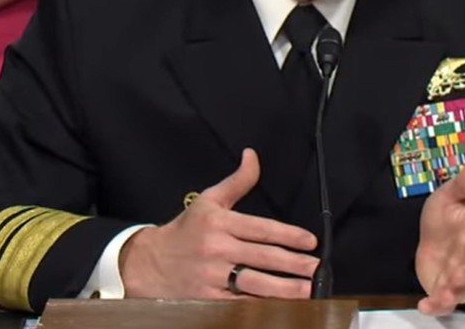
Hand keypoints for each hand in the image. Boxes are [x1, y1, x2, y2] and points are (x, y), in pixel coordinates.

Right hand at [118, 148, 318, 298]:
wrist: (148, 264)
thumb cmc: (185, 231)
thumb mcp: (208, 201)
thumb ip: (237, 181)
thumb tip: (252, 156)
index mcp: (219, 223)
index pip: (261, 229)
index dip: (288, 235)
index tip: (310, 242)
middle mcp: (216, 249)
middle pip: (262, 258)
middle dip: (293, 264)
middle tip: (315, 269)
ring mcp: (212, 277)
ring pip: (254, 284)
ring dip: (283, 289)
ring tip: (306, 291)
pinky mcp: (207, 299)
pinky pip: (239, 304)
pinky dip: (260, 306)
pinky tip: (280, 307)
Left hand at [415, 158, 464, 314]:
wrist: (434, 234)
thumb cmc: (446, 213)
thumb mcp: (449, 194)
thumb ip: (464, 182)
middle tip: (455, 275)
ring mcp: (461, 275)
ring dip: (455, 293)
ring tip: (442, 296)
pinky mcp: (446, 289)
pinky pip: (447, 302)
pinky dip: (437, 307)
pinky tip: (424, 306)